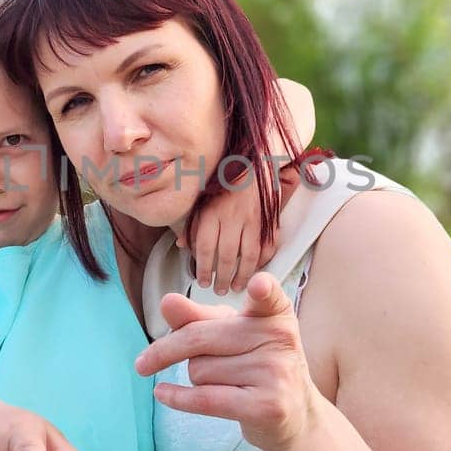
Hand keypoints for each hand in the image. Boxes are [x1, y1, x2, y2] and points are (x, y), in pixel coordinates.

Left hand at [134, 272, 321, 450]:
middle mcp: (280, 340)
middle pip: (200, 338)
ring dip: (196, 378)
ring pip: (200, 370)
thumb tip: (167, 302)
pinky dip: (178, 397)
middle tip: (143, 362)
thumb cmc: (256, 365)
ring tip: (222, 382)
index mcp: (275, 314)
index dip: (262, 290)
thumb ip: (198, 317)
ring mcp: (276, 374)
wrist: (294, 415)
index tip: (258, 286)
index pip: (268, 297)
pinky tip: (162, 393)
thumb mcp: (232, 335)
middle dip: (167, 350)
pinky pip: (206, 398)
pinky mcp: (267, 407)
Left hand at [179, 170, 278, 294]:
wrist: (249, 160)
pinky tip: (257, 270)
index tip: (202, 281)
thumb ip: (191, 223)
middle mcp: (233, 216)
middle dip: (224, 278)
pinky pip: (268, 245)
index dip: (204, 269)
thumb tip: (181, 246)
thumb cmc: (221, 181)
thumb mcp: (200, 198)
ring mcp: (253, 218)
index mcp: (213, 211)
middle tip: (220, 290)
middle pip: (228, 255)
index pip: (206, 247)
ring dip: (244, 275)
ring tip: (238, 286)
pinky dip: (263, 261)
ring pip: (249, 255)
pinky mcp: (268, 218)